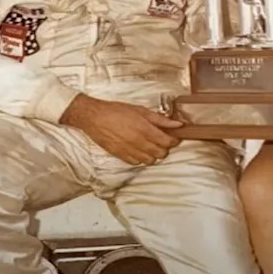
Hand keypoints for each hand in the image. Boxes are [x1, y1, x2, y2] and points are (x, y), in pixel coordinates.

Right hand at [61, 95, 182, 165]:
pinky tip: (138, 149)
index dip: (173, 140)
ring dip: (153, 154)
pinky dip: (140, 158)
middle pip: (161, 154)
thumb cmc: (116, 111)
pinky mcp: (121, 156)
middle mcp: (139, 142)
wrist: (94, 117)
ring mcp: (130, 151)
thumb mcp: (140, 110)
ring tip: (149, 145)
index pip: (168, 142)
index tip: (173, 137)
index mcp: (145, 129)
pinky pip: (137, 163)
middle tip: (161, 140)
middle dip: (164, 148)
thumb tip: (177, 124)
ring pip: (150, 161)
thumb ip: (160, 119)